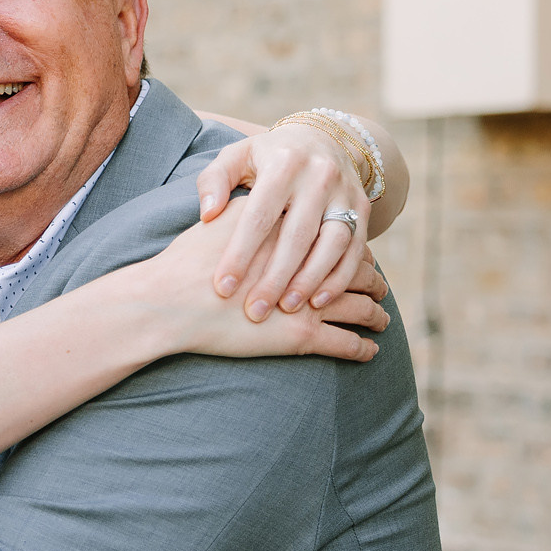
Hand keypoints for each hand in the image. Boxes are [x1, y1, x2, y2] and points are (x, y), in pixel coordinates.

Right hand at [121, 215, 390, 363]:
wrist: (169, 300)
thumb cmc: (185, 262)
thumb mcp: (217, 217)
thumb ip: (245, 208)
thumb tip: (255, 200)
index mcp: (294, 231)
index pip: (336, 236)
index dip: (350, 246)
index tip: (358, 254)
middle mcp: (310, 262)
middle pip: (357, 268)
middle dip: (373, 279)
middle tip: (380, 286)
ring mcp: (309, 301)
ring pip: (360, 307)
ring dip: (375, 313)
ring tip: (382, 320)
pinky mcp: (303, 336)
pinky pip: (347, 343)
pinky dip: (363, 348)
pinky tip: (371, 351)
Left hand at [193, 122, 376, 319]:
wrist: (321, 139)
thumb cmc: (266, 157)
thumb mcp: (236, 157)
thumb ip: (214, 182)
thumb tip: (208, 215)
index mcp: (283, 162)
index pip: (259, 215)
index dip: (240, 253)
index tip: (223, 287)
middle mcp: (319, 175)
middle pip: (297, 234)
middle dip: (275, 278)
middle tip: (255, 311)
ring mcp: (345, 193)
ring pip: (332, 243)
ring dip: (310, 280)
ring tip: (287, 308)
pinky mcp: (362, 209)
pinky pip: (355, 249)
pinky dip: (340, 278)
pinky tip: (319, 302)